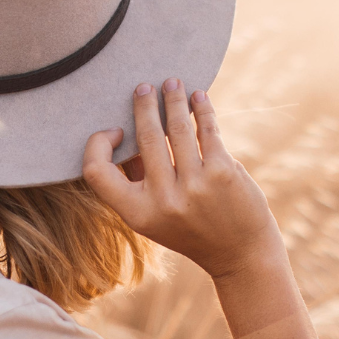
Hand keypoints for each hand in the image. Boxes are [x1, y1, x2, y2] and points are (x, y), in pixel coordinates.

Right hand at [83, 79, 283, 279]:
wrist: (241, 255)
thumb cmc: (194, 229)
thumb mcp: (155, 217)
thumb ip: (139, 180)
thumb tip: (130, 133)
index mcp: (137, 213)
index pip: (97, 172)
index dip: (98, 146)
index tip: (116, 130)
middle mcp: (163, 200)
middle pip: (145, 137)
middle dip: (144, 104)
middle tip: (144, 87)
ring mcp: (195, 185)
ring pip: (176, 127)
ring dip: (173, 98)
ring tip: (172, 82)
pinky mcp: (223, 172)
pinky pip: (207, 130)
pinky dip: (202, 109)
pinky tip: (199, 97)